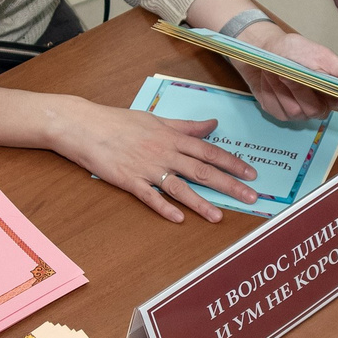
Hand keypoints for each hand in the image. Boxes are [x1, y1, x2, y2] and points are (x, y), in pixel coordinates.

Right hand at [45, 99, 258, 222]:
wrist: (85, 125)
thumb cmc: (120, 122)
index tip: (251, 173)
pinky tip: (178, 218)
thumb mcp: (157, 119)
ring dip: (200, 203)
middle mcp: (164, 152)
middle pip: (202, 170)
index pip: (209, 151)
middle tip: (250, 197)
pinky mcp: (129, 180)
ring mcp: (147, 167)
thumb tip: (212, 124)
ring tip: (218, 217)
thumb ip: (186, 126)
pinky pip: (149, 196)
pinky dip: (163, 207)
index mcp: (172, 137)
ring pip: (180, 187)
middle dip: (229, 184)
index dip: (232, 163)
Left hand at [227, 22, 337, 122]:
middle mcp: (318, 105)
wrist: (262, 49)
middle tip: (289, 73)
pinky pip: (278, 110)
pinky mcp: (279, 113)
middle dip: (302, 90)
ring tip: (277, 72)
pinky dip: (272, 92)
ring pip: (296, 112)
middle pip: (318, 111)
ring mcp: (298, 111)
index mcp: (333, 91)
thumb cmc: (295, 50)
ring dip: (284, 89)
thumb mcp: (323, 56)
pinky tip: (269, 80)